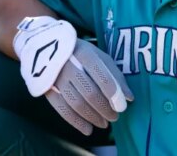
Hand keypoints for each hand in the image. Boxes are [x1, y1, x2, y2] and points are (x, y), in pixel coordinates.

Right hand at [14, 16, 133, 134]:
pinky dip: (76, 122)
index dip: (114, 94)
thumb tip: (128, 97)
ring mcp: (56, 78)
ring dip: (92, 117)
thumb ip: (115, 75)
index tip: (123, 107)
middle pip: (90, 93)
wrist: (48, 46)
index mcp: (85, 54)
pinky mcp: (47, 89)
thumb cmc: (81, 53)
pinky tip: (88, 129)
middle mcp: (69, 65)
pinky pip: (62, 109)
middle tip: (114, 117)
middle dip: (105, 109)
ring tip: (104, 123)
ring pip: (76, 103)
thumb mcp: (100, 56)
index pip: (102, 77)